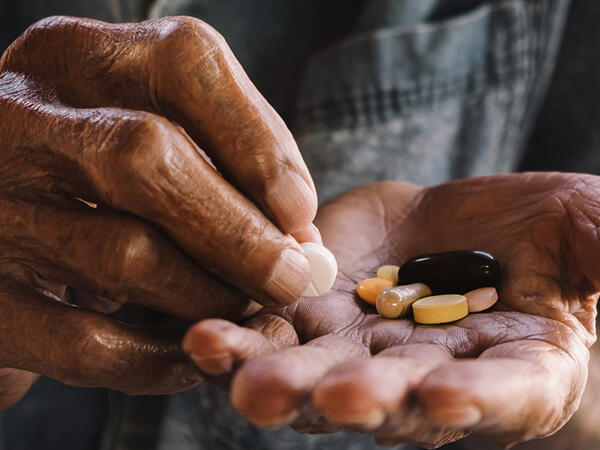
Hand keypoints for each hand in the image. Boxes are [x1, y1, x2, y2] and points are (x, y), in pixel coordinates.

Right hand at [0, 16, 317, 406]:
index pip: (184, 66)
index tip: (299, 212)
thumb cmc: (97, 181)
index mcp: (76, 58)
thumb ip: (228, 168)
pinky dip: (154, 360)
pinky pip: (82, 342)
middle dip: (240, 234)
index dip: (258, 142)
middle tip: (292, 279)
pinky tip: (189, 358)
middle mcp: (16, 115)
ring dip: (207, 296)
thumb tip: (303, 237)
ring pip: (122, 253)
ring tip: (244, 308)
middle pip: (147, 157)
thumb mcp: (153, 139)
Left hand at [185, 173, 599, 447]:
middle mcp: (428, 373)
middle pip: (391, 396)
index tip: (444, 398)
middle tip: (323, 399)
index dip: (475, 400)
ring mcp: (364, 346)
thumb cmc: (550, 238)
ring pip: (317, 372)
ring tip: (239, 375)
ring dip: (278, 378)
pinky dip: (243, 337)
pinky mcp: (318, 311)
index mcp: (511, 369)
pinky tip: (205, 337)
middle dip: (353, 399)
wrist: (474, 227)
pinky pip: (275, 330)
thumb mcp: (591, 237)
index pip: (500, 396)